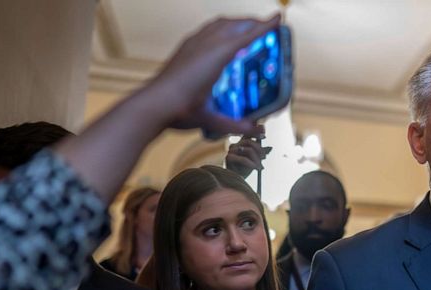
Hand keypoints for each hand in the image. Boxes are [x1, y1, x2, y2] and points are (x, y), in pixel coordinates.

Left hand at [140, 15, 280, 134]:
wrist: (152, 105)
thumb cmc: (180, 109)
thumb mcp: (212, 118)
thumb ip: (237, 124)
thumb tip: (257, 130)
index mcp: (217, 56)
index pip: (247, 36)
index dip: (265, 27)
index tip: (278, 18)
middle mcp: (206, 44)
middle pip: (235, 24)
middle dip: (252, 23)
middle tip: (267, 26)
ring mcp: (193, 43)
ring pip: (220, 24)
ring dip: (236, 23)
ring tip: (247, 29)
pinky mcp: (185, 48)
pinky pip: (208, 30)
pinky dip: (222, 29)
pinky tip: (223, 38)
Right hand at [224, 129, 271, 177]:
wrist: (236, 181)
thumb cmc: (244, 170)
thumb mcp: (255, 160)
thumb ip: (261, 153)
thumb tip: (270, 147)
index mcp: (239, 144)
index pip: (247, 134)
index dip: (255, 132)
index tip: (264, 137)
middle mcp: (234, 145)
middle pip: (250, 142)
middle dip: (260, 150)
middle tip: (264, 158)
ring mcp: (231, 151)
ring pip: (249, 150)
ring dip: (257, 159)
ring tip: (260, 167)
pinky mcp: (229, 158)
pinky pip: (244, 159)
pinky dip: (252, 164)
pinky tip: (256, 169)